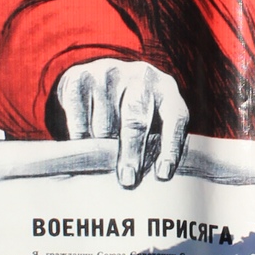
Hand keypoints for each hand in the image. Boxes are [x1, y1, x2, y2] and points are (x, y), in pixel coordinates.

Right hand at [55, 58, 189, 187]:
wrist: (97, 80)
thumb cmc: (133, 112)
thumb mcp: (154, 121)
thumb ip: (156, 145)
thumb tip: (145, 181)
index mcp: (167, 89)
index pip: (175, 118)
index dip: (171, 147)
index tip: (163, 174)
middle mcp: (141, 76)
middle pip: (136, 118)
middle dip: (132, 152)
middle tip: (128, 180)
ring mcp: (109, 73)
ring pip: (103, 124)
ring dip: (101, 147)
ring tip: (101, 157)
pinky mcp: (80, 77)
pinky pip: (79, 119)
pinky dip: (79, 137)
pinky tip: (82, 142)